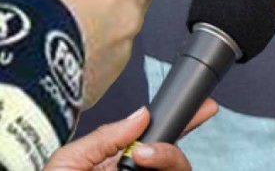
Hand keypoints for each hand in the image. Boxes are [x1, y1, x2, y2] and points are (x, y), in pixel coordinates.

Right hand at [0, 0, 174, 106]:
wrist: (6, 87)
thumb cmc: (19, 21)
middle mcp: (131, 10)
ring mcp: (124, 45)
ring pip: (129, 11)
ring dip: (110, 6)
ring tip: (68, 10)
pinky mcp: (112, 72)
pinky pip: (116, 42)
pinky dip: (100, 36)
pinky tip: (67, 38)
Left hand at [43, 102, 217, 170]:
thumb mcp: (70, 161)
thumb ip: (105, 137)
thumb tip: (141, 115)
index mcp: (118, 164)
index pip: (158, 140)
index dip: (183, 122)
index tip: (204, 109)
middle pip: (176, 163)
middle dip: (170, 152)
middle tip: (147, 152)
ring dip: (168, 161)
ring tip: (142, 162)